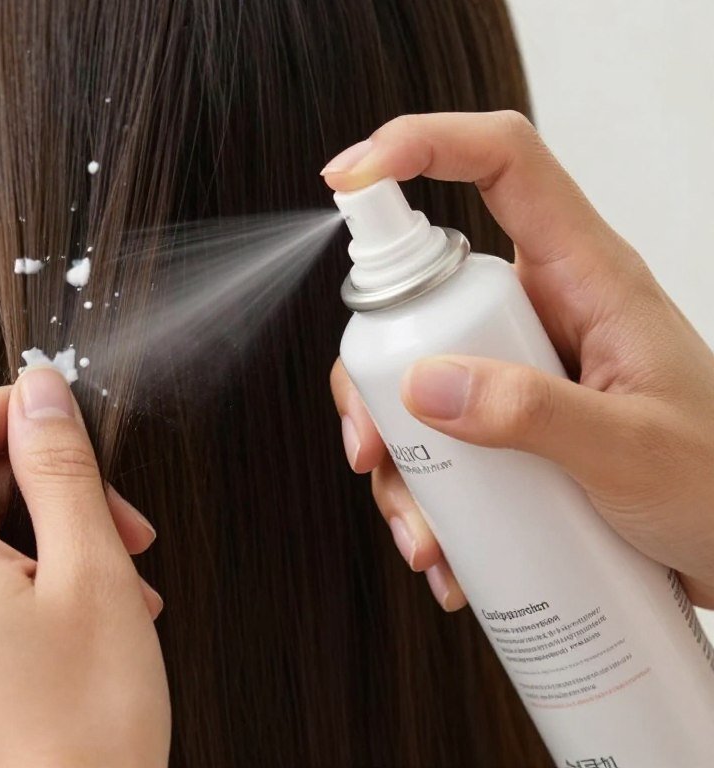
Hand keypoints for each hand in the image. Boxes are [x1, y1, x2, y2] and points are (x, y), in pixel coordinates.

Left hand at [0, 368, 170, 766]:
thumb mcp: (91, 570)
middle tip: (122, 529)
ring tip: (117, 591)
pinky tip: (79, 628)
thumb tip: (38, 391)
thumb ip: (59, 465)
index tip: (68, 428)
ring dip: (45, 545)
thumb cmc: (84, 728)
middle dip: (47, 491)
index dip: (11, 411)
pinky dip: (20, 590)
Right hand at [323, 111, 713, 610]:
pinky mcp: (507, 416)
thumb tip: (424, 384)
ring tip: (423, 535)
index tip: (350, 178)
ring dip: (399, 456)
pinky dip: (424, 492)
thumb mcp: (631, 451)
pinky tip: (443, 548)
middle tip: (371, 446)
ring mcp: (517, 364)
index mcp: (585, 276)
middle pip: (421, 293)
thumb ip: (533, 412)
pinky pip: (437, 435)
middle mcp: (539, 310)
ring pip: (414, 375)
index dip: (423, 145)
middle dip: (374, 372)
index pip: (503, 164)